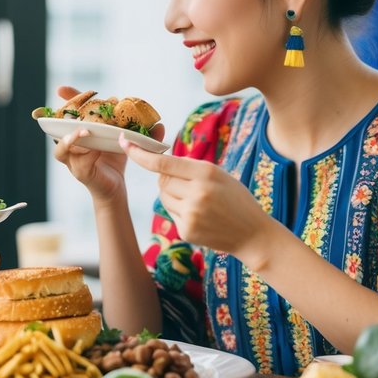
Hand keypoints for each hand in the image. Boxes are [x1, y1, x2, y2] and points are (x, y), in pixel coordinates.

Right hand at [51, 85, 165, 202]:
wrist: (115, 188)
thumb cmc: (117, 161)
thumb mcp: (130, 143)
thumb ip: (145, 134)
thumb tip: (159, 125)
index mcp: (83, 131)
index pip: (73, 111)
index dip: (69, 98)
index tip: (62, 89)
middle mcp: (74, 144)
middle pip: (61, 126)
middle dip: (66, 113)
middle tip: (78, 106)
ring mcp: (73, 160)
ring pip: (62, 147)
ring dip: (72, 138)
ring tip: (85, 131)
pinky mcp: (80, 173)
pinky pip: (76, 163)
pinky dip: (85, 156)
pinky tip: (92, 150)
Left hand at [120, 136, 276, 267]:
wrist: (252, 234)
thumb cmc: (236, 199)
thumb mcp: (219, 174)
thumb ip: (191, 167)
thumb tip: (160, 165)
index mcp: (206, 172)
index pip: (163, 162)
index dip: (140, 153)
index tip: (125, 143)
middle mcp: (197, 193)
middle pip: (161, 180)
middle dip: (168, 179)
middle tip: (188, 184)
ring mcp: (191, 214)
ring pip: (163, 197)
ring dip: (172, 195)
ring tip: (197, 201)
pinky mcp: (186, 230)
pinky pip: (170, 213)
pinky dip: (179, 211)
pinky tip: (199, 215)